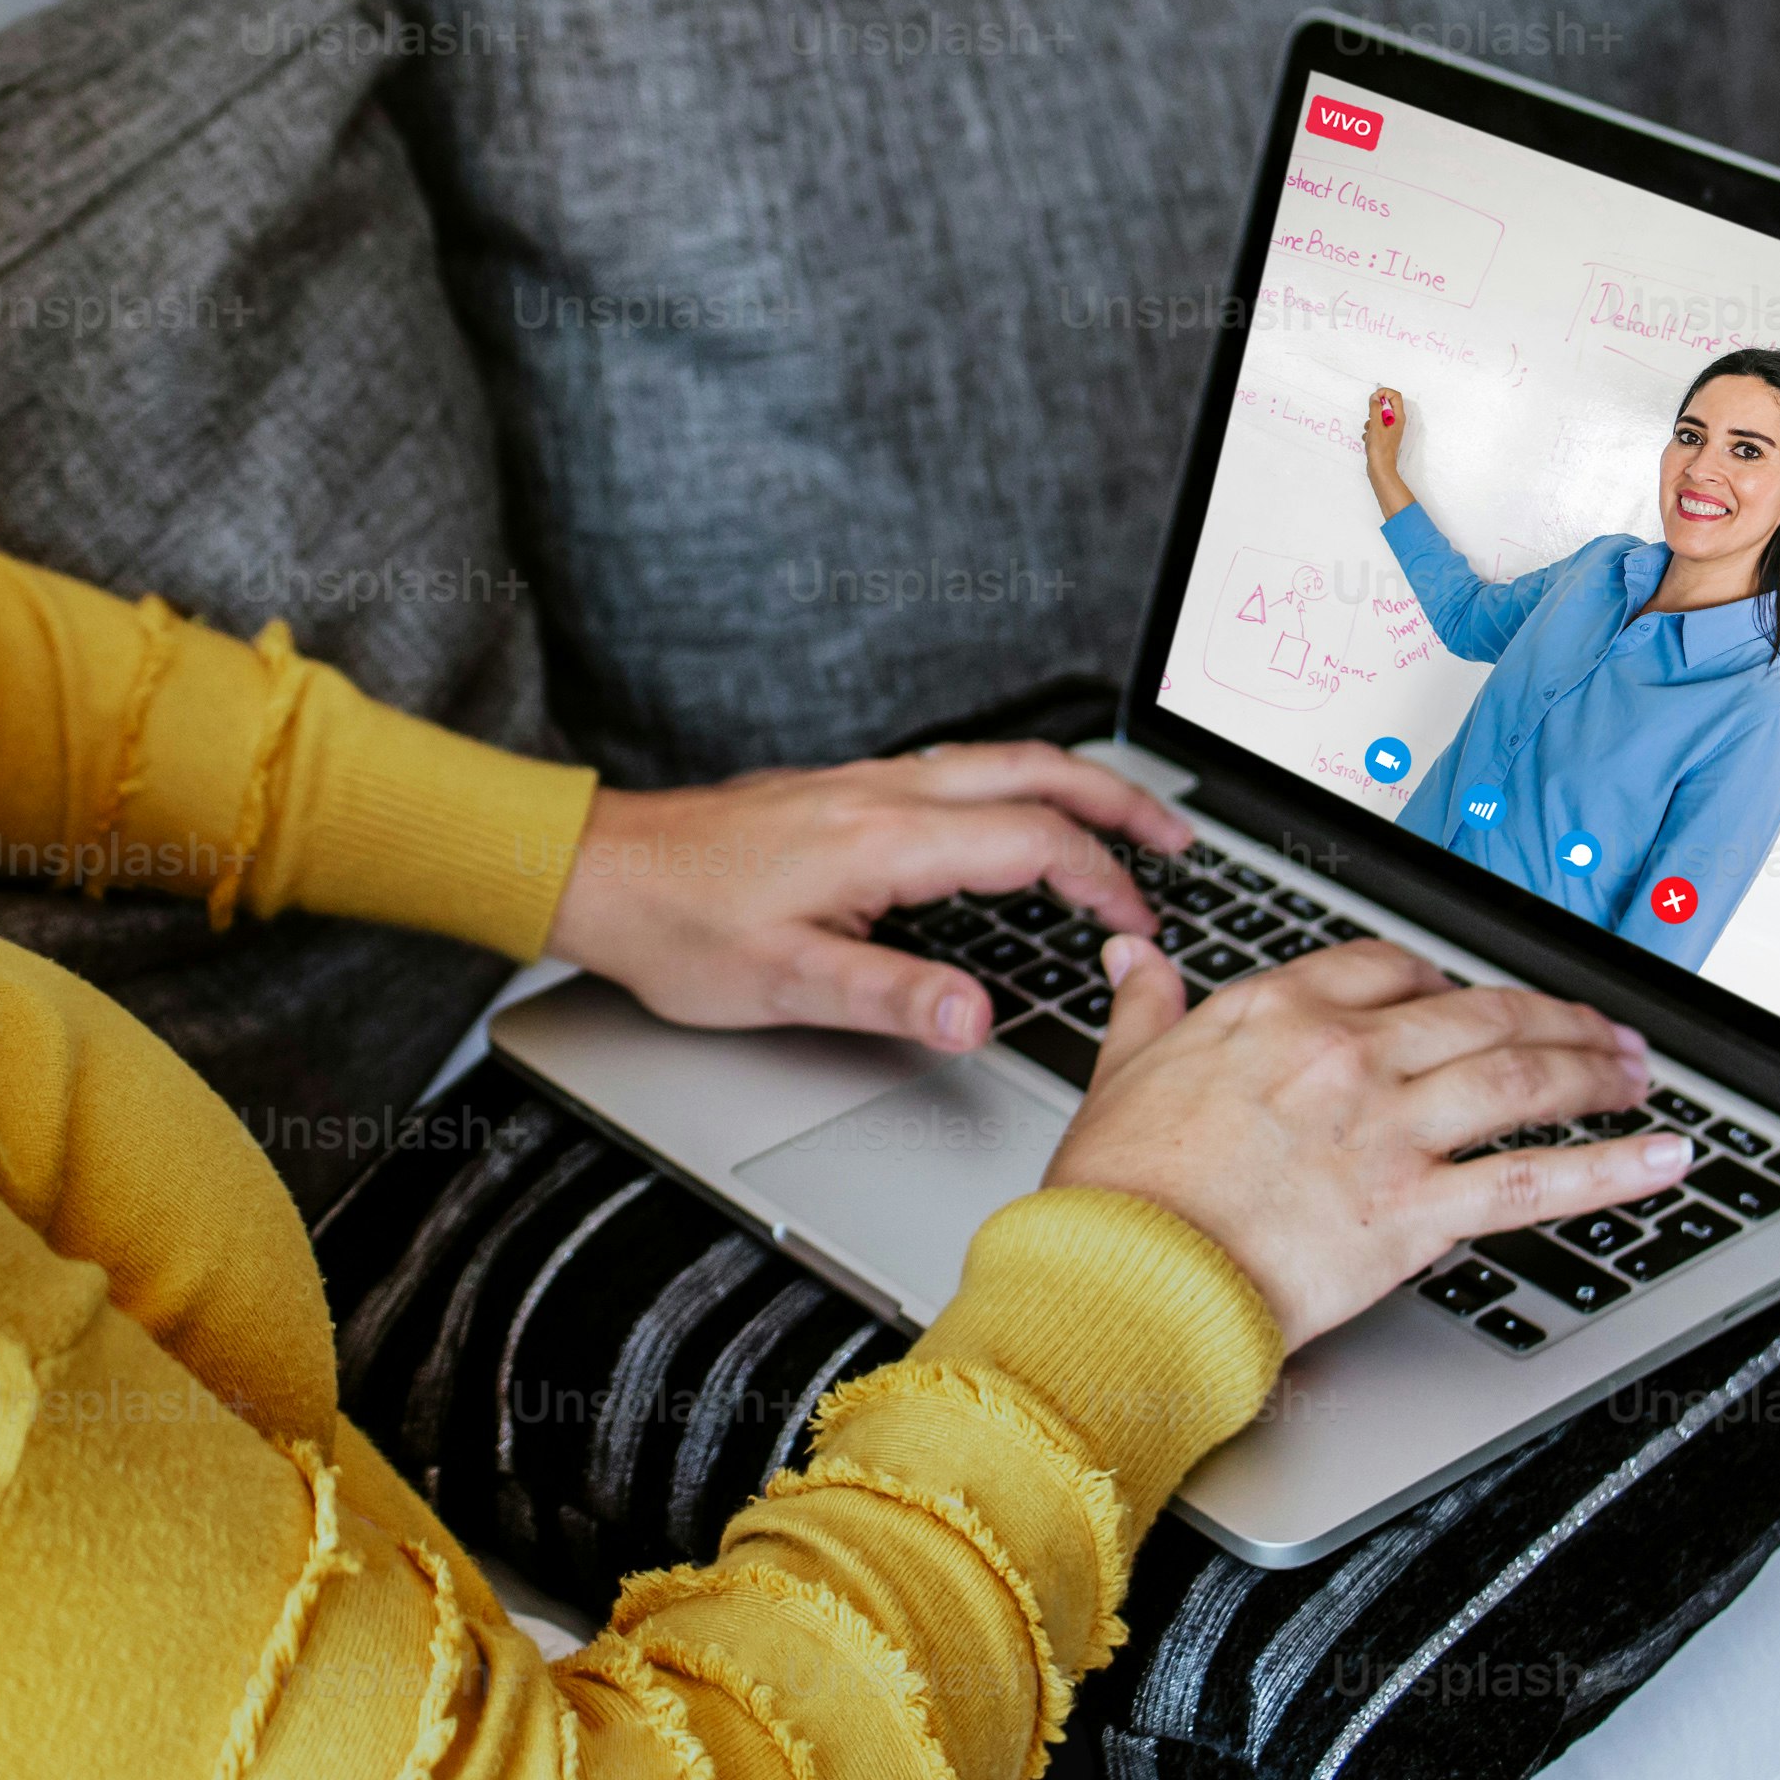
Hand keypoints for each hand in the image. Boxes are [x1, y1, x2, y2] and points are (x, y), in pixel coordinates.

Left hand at [549, 743, 1190, 1052]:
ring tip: (1124, 827)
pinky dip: (1018, 787)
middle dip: (1119, 805)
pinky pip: (958, 770)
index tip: (1139, 927)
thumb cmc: (676, 929)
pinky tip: (1019, 820)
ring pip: (998, 761)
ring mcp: (863, 783)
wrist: (598, 870)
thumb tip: (980, 1018)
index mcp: (884, 839)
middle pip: (1034, 773)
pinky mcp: (843, 790)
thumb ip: (892, 997)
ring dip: (1073, 787)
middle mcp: (882, 794)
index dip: (1101, 883)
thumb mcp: (785, 984)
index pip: (1030, 843)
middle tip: (1180, 844)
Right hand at [1041, 942, 1688, 1349]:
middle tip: (1596, 1029)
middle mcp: (1346, 1054)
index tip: (1466, 996)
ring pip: (1521, 1077)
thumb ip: (1143, 1008)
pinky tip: (1665, 1158)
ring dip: (1594, 1071)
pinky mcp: (1414, 1210)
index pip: (1388, 968)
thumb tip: (1133, 956)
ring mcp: (1388, 1129)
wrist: (1122, 1277)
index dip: (1441, 979)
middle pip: (1480, 1012)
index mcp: (1277, 1012)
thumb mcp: (1119, 1074)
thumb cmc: (1114, 1193)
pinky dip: (1612, 1169)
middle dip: (1553, 1017)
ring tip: (1638, 1074)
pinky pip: (1534, 1182)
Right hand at [1360, 384, 1412, 519]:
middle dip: (1374, 410)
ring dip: (1370, 422)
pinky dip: (1370, 432)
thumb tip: (1375, 397)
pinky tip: (1369, 440)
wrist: (1381, 469)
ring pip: (1378, 417)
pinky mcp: (1384, 437)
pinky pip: (1375, 428)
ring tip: (1370, 433)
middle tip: (1370, 417)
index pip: (1395, 396)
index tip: (1373, 398)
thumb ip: (1375, 409)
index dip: (1384, 392)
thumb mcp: (1376, 425)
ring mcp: (1390, 430)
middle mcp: (1396, 422)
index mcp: (1398, 417)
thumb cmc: (1380, 448)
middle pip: (1386, 406)